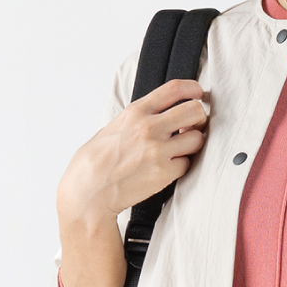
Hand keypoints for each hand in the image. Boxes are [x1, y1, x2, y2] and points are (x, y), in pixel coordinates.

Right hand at [56, 79, 210, 286]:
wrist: (85, 197)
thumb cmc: (92, 168)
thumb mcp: (108, 135)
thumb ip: (132, 122)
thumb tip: (151, 111)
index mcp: (133, 114)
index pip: (173, 89)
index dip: (192, 88)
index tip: (201, 91)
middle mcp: (149, 129)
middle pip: (195, 111)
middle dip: (200, 116)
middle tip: (198, 123)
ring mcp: (159, 152)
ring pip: (196, 139)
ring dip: (194, 145)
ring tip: (180, 154)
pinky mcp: (165, 176)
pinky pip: (188, 165)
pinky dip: (185, 168)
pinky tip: (170, 174)